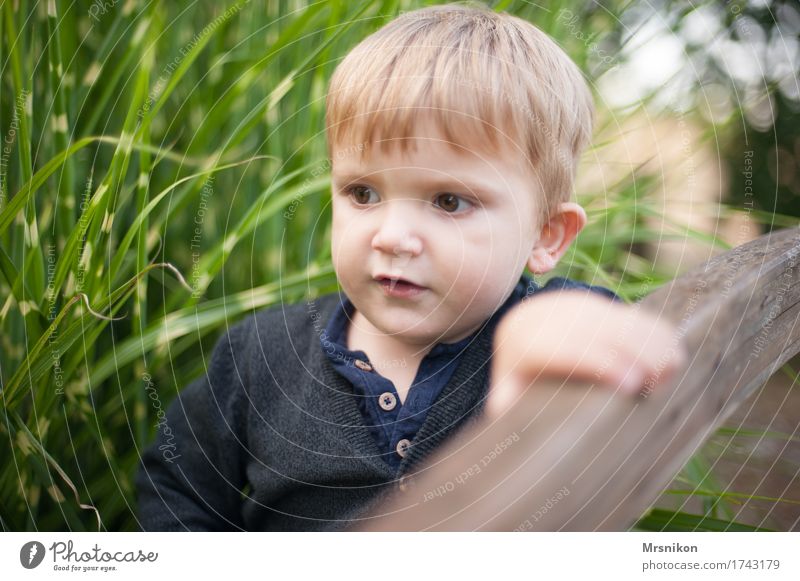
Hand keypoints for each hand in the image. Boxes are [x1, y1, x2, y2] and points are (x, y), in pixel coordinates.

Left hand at [486, 291, 686, 417]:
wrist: (521, 335)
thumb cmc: (519, 380)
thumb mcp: (507, 395)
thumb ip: (509, 407)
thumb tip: (511, 415)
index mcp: (521, 341)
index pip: (561, 348)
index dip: (598, 363)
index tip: (630, 385)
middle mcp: (546, 316)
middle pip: (595, 329)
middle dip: (631, 351)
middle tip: (660, 380)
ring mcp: (571, 304)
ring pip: (615, 318)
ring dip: (647, 339)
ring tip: (672, 369)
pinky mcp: (592, 301)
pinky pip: (626, 312)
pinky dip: (651, 329)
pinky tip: (673, 351)